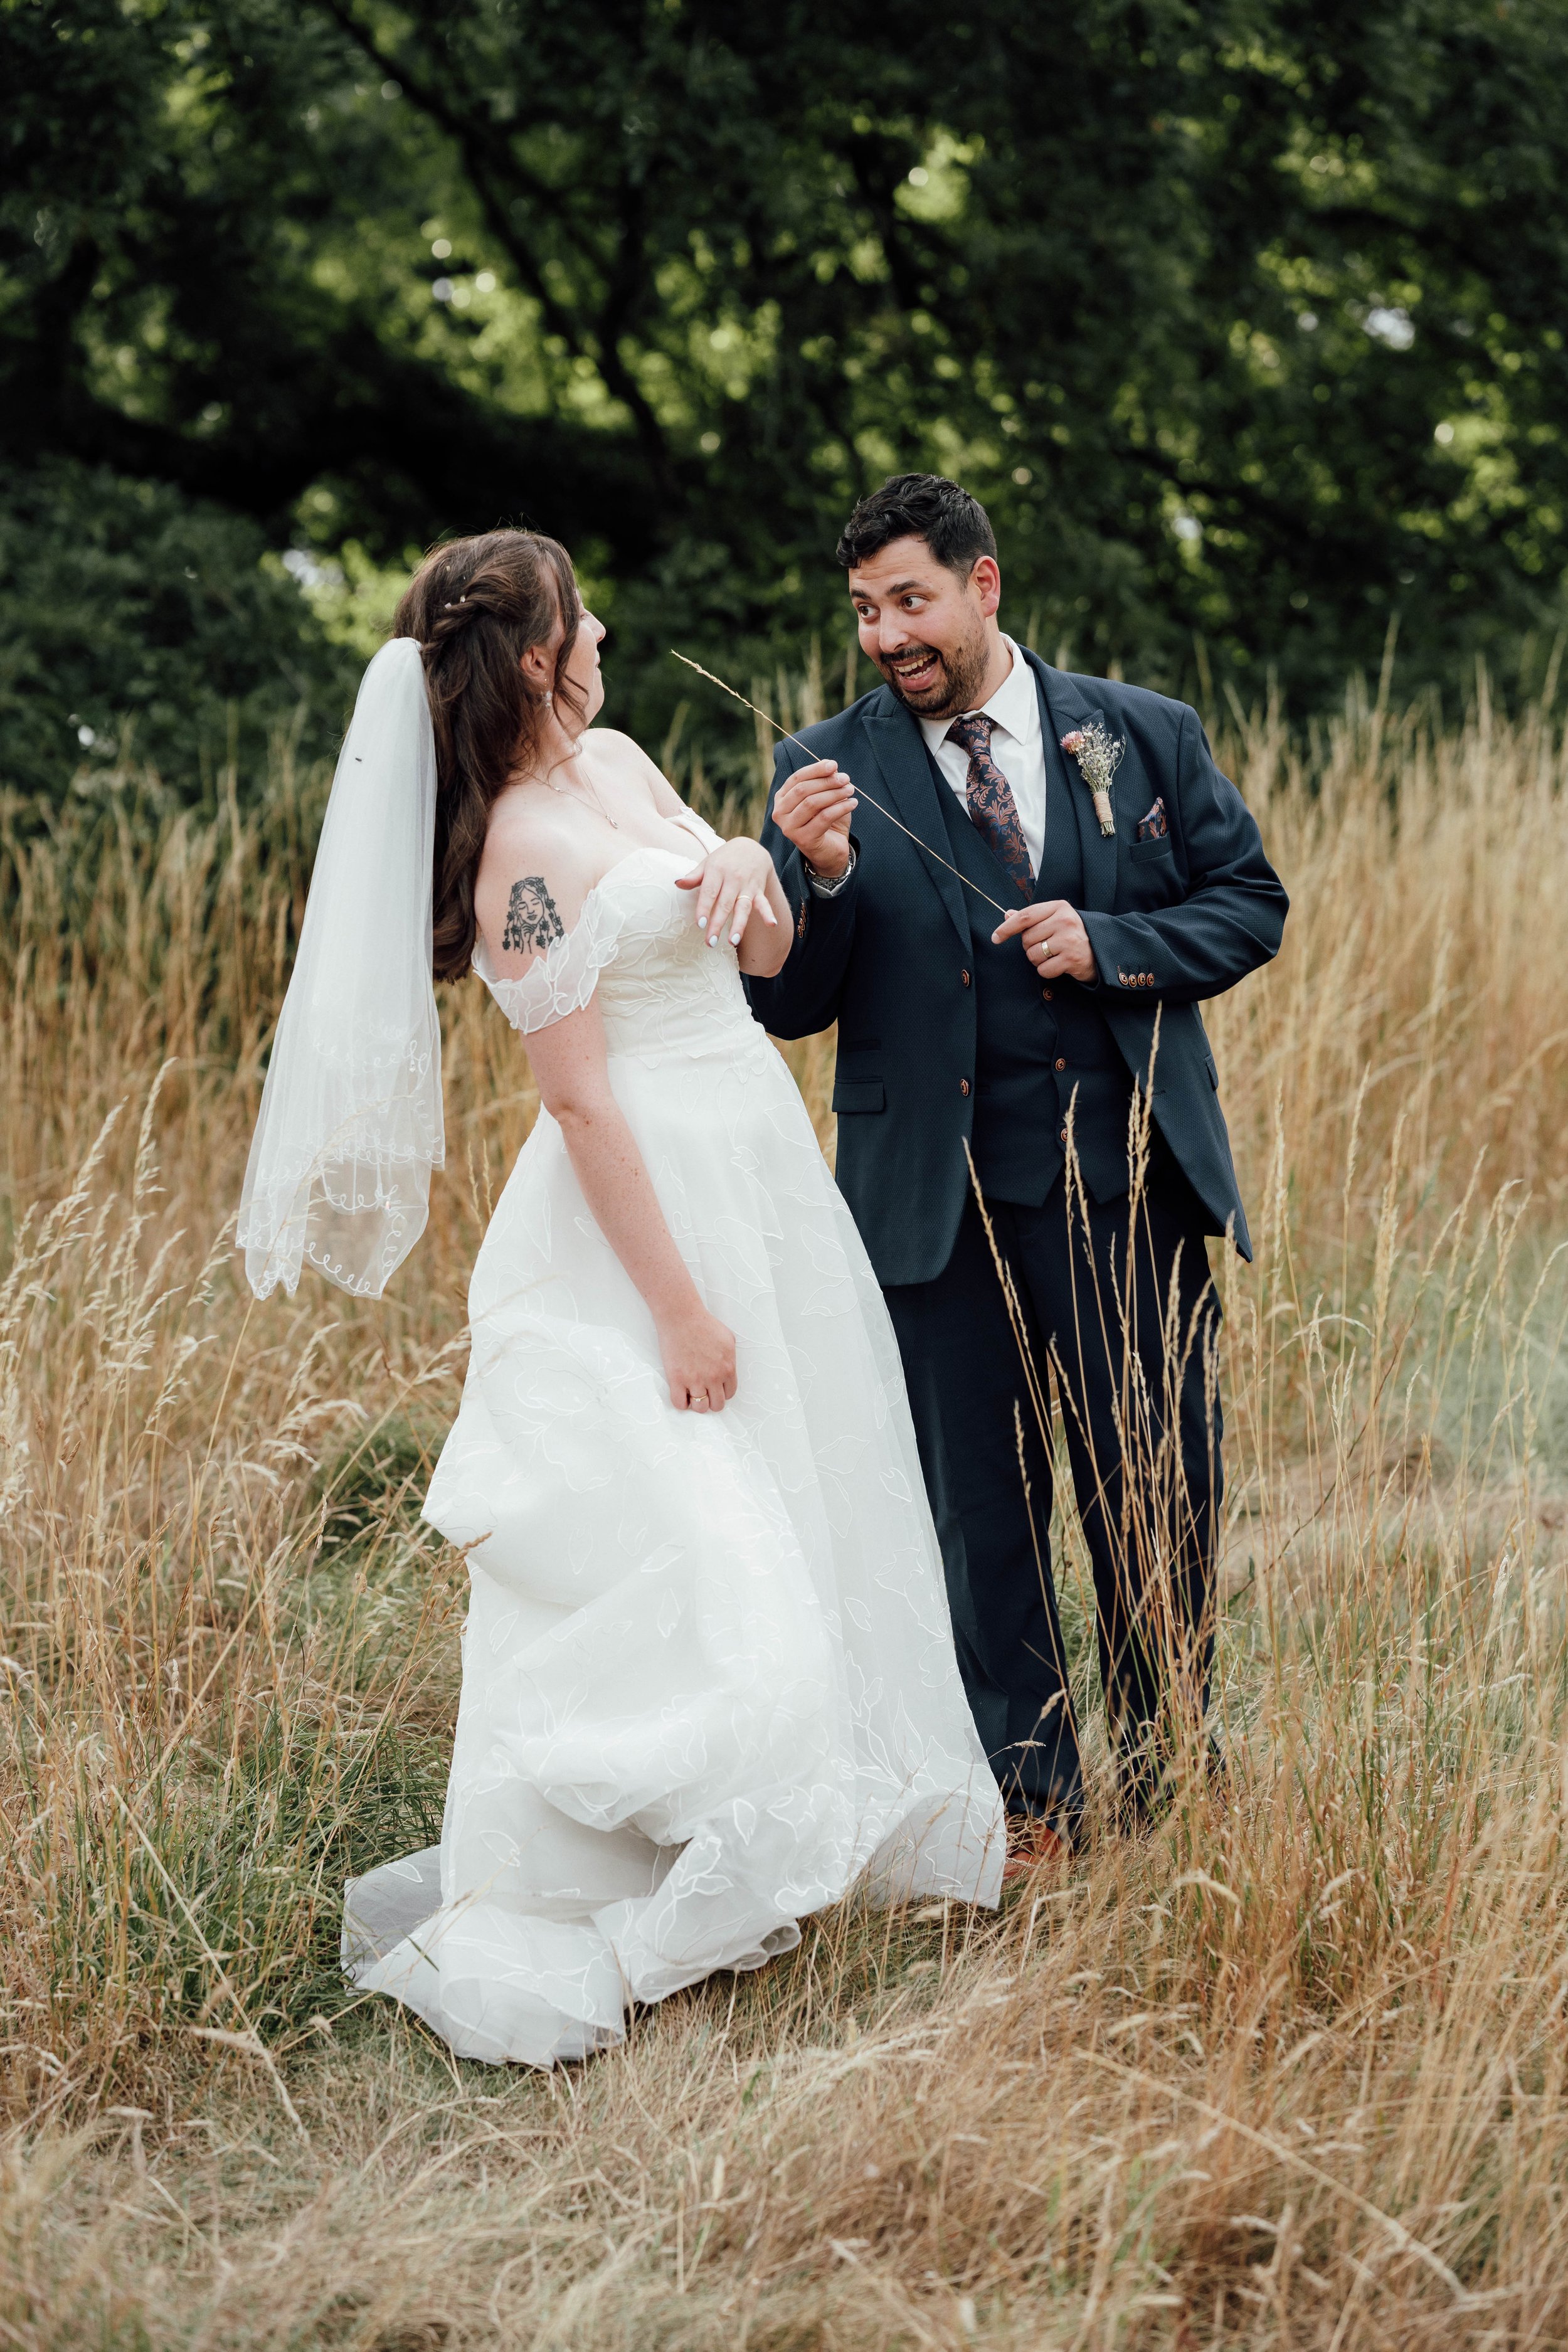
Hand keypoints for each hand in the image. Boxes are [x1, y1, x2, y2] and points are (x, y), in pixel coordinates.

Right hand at [657, 1301, 737, 1412]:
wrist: (681, 1317)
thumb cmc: (703, 1324)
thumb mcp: (728, 1339)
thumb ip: (731, 1358)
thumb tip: (728, 1370)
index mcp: (728, 1368)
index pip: (729, 1393)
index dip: (721, 1392)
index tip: (714, 1388)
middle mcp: (713, 1377)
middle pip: (717, 1405)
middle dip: (711, 1400)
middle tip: (704, 1392)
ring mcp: (695, 1380)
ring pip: (700, 1408)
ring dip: (697, 1403)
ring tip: (692, 1393)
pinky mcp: (677, 1379)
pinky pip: (680, 1404)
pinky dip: (681, 1403)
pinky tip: (680, 1393)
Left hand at [674, 837, 778, 947]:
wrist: (751, 848)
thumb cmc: (724, 859)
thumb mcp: (708, 863)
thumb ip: (693, 876)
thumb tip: (677, 883)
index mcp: (717, 871)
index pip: (709, 892)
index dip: (704, 908)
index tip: (700, 924)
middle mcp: (733, 878)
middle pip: (725, 904)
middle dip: (718, 924)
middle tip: (710, 942)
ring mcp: (747, 885)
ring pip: (743, 907)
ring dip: (739, 925)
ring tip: (732, 941)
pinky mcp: (759, 890)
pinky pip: (764, 903)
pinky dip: (768, 913)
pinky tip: (771, 924)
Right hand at [771, 757, 856, 880]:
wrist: (830, 850)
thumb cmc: (826, 820)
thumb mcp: (825, 796)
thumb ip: (825, 781)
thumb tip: (833, 768)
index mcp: (782, 798)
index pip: (797, 778)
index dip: (816, 769)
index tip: (834, 765)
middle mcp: (779, 812)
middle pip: (803, 789)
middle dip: (827, 781)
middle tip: (846, 779)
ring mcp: (789, 827)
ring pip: (812, 803)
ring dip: (835, 794)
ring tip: (850, 790)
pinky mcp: (803, 839)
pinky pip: (824, 818)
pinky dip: (841, 808)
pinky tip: (853, 803)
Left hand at [990, 898, 1097, 982]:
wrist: (1101, 952)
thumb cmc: (1072, 935)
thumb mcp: (1055, 919)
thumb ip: (1032, 918)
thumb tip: (1007, 914)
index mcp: (1059, 907)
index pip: (1025, 916)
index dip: (1007, 928)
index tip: (995, 937)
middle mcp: (1065, 921)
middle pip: (1027, 938)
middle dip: (1030, 946)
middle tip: (1046, 946)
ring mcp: (1069, 940)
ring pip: (1032, 954)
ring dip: (1038, 960)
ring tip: (1053, 955)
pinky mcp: (1072, 959)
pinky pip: (1043, 969)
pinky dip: (1047, 970)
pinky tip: (1059, 965)